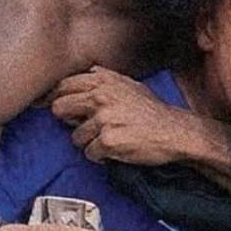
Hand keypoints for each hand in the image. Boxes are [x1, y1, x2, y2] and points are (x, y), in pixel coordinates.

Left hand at [50, 68, 192, 164]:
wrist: (174, 131)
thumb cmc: (152, 110)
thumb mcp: (129, 84)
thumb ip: (104, 78)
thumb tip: (86, 74)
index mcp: (102, 81)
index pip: (62, 86)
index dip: (56, 98)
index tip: (57, 108)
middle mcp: (100, 97)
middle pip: (59, 109)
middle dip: (69, 121)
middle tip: (85, 126)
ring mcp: (103, 119)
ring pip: (75, 136)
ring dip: (89, 142)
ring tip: (109, 139)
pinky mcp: (108, 141)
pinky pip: (90, 153)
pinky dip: (101, 156)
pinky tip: (115, 150)